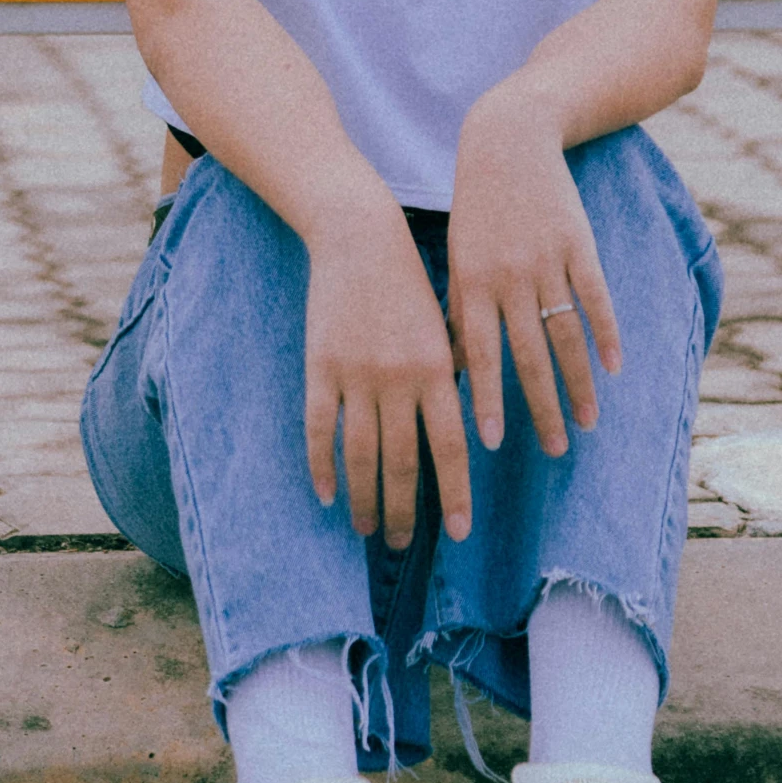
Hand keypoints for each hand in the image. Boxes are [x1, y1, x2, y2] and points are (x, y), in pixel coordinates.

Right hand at [303, 201, 471, 548]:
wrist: (361, 239)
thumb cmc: (408, 286)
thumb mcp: (443, 329)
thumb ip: (451, 378)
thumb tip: (462, 434)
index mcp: (439, 369)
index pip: (450, 447)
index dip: (454, 494)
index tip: (459, 533)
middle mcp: (400, 378)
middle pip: (403, 462)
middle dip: (405, 510)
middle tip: (402, 543)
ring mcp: (357, 375)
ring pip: (360, 455)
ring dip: (365, 499)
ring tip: (367, 528)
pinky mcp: (321, 367)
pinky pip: (320, 429)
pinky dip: (321, 466)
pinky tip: (326, 494)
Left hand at [448, 93, 621, 457]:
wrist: (507, 143)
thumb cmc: (476, 210)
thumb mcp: (457, 257)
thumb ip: (462, 312)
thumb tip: (460, 369)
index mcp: (473, 285)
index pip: (481, 356)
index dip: (486, 400)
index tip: (490, 444)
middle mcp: (509, 278)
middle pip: (529, 356)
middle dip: (541, 407)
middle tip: (554, 450)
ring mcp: (547, 262)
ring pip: (566, 335)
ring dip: (579, 383)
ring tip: (587, 422)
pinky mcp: (579, 245)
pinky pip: (596, 298)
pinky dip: (607, 334)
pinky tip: (615, 369)